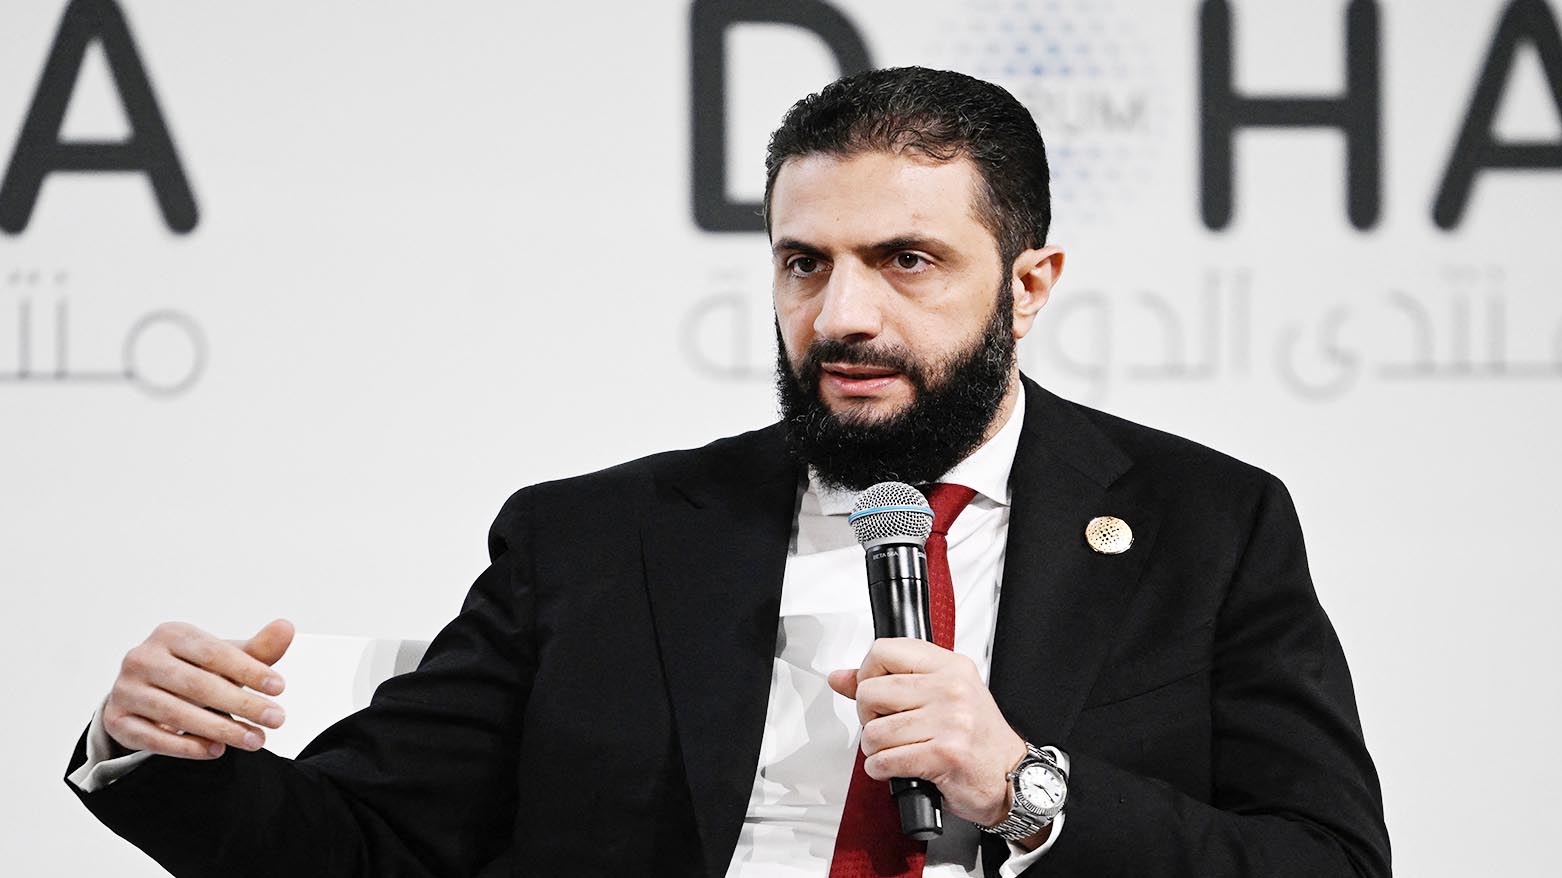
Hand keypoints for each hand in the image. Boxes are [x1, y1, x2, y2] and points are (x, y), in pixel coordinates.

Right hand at [102, 619, 293, 759]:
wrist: (146, 693)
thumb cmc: (195, 670)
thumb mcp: (226, 658)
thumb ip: (257, 649)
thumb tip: (286, 627)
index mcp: (170, 634)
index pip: (214, 653)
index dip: (249, 669)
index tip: (280, 688)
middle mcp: (141, 658)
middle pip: (197, 685)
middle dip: (242, 704)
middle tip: (276, 720)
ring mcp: (125, 690)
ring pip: (175, 713)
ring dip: (220, 729)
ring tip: (254, 740)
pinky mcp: (116, 720)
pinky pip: (153, 738)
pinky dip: (186, 746)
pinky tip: (216, 750)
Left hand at [827, 637, 1025, 828]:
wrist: (1012, 778)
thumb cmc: (979, 739)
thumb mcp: (943, 696)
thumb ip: (891, 682)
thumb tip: (841, 677)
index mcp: (950, 666)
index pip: (885, 650)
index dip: (868, 672)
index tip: (875, 691)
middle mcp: (951, 689)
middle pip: (871, 690)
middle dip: (867, 716)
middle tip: (884, 726)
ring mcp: (949, 721)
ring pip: (874, 731)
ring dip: (874, 749)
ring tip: (894, 750)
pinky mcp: (943, 755)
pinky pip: (885, 761)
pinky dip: (881, 770)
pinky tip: (895, 768)